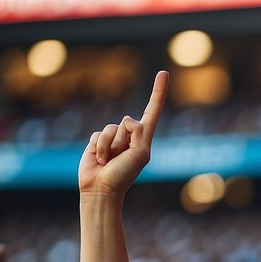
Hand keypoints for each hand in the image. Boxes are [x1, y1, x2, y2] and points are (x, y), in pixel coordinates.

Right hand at [78, 71, 167, 195]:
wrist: (101, 189)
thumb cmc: (123, 176)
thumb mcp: (139, 154)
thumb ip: (138, 133)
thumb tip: (128, 120)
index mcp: (144, 138)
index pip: (152, 111)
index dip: (158, 92)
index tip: (163, 73)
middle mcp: (130, 136)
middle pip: (127, 122)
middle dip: (123, 140)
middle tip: (121, 158)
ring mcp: (113, 138)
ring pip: (111, 128)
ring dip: (109, 145)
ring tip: (109, 161)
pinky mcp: (97, 141)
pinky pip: (97, 134)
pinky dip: (98, 146)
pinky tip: (99, 159)